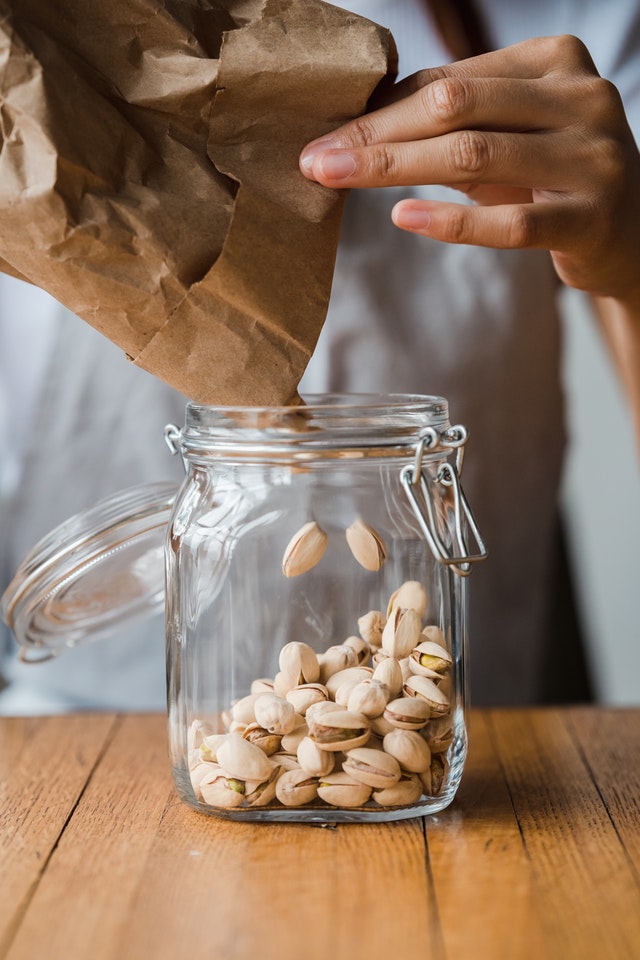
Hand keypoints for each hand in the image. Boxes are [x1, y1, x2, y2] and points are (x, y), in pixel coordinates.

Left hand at [299, 36, 639, 301]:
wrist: (629, 233)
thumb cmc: (550, 178)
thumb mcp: (508, 134)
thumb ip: (452, 119)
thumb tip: (357, 119)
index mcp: (555, 61)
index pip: (451, 81)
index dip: (381, 109)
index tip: (326, 136)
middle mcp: (580, 99)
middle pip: (456, 110)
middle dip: (377, 135)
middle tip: (318, 160)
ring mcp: (592, 158)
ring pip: (476, 157)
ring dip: (395, 170)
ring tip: (339, 182)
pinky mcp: (590, 219)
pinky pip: (509, 224)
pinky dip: (451, 221)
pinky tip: (404, 218)